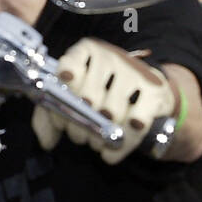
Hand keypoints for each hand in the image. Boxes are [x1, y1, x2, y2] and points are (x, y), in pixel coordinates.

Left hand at [31, 38, 176, 164]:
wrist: (147, 91)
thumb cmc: (102, 92)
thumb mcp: (72, 96)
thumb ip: (50, 116)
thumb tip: (46, 142)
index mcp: (86, 52)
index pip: (72, 62)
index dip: (66, 77)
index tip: (66, 80)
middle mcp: (110, 57)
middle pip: (88, 97)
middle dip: (79, 124)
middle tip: (79, 135)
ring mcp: (134, 73)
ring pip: (111, 112)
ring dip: (101, 136)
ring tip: (98, 141)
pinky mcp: (155, 91)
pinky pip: (136, 122)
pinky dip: (124, 141)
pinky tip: (114, 149)